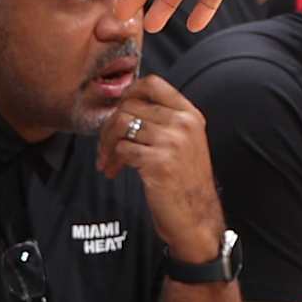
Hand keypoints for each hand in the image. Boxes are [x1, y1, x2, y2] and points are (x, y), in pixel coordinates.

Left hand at [96, 75, 224, 260]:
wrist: (196, 218)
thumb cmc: (185, 182)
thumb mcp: (185, 143)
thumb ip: (164, 121)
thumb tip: (124, 105)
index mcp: (190, 115)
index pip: (153, 83)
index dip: (128, 92)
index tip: (118, 110)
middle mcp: (183, 123)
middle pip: (129, 105)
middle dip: (108, 126)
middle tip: (105, 146)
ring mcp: (172, 142)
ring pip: (121, 125)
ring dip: (106, 144)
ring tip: (108, 161)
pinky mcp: (158, 162)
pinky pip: (122, 149)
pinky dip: (113, 160)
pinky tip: (115, 171)